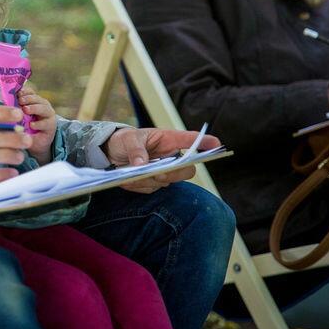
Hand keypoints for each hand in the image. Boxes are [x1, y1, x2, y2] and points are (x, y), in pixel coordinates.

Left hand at [19, 86, 55, 164]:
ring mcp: (48, 115)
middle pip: (37, 98)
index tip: (17, 93)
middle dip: (28, 98)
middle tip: (20, 100)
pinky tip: (31, 125)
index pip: (30, 92)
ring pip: (43, 108)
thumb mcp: (16, 117)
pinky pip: (46, 123)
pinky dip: (38, 124)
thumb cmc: (23, 127)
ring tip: (26, 110)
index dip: (24, 91)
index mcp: (33, 101)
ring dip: (34, 108)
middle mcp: (42, 105)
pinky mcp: (50, 127)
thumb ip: (10, 109)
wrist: (34, 143)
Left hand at [102, 128, 221, 193]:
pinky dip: (139, 186)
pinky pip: (151, 189)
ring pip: (167, 182)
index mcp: (168, 139)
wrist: (111, 154)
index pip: (190, 140)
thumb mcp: (127, 139)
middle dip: (175, 174)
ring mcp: (164, 172)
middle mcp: (171, 157)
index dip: (205, 143)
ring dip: (148, 180)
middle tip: (159, 173)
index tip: (216, 144)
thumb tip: (142, 164)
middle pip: (187, 170)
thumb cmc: (124, 140)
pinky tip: (127, 180)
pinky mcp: (154, 183)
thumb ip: (135, 149)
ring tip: (130, 174)